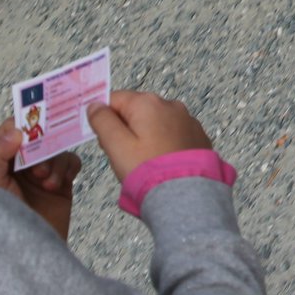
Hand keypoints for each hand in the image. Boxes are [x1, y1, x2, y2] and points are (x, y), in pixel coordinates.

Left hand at [0, 120, 81, 240]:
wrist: (26, 254)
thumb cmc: (0, 221)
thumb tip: (16, 131)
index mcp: (0, 161)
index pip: (10, 130)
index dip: (22, 125)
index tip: (32, 129)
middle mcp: (21, 165)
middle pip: (38, 137)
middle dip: (41, 147)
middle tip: (37, 167)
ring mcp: (42, 174)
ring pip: (56, 149)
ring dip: (54, 163)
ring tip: (46, 184)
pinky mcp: (61, 185)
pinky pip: (71, 163)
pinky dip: (68, 168)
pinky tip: (60, 184)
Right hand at [87, 90, 212, 181]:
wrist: (186, 195)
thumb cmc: (147, 170)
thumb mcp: (116, 146)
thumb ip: (103, 121)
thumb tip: (95, 104)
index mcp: (148, 102)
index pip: (115, 100)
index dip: (106, 120)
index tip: (108, 143)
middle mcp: (171, 104)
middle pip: (136, 111)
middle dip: (127, 130)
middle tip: (126, 158)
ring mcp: (188, 120)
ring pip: (156, 123)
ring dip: (147, 137)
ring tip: (146, 163)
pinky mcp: (199, 136)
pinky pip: (174, 135)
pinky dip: (165, 145)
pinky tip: (164, 163)